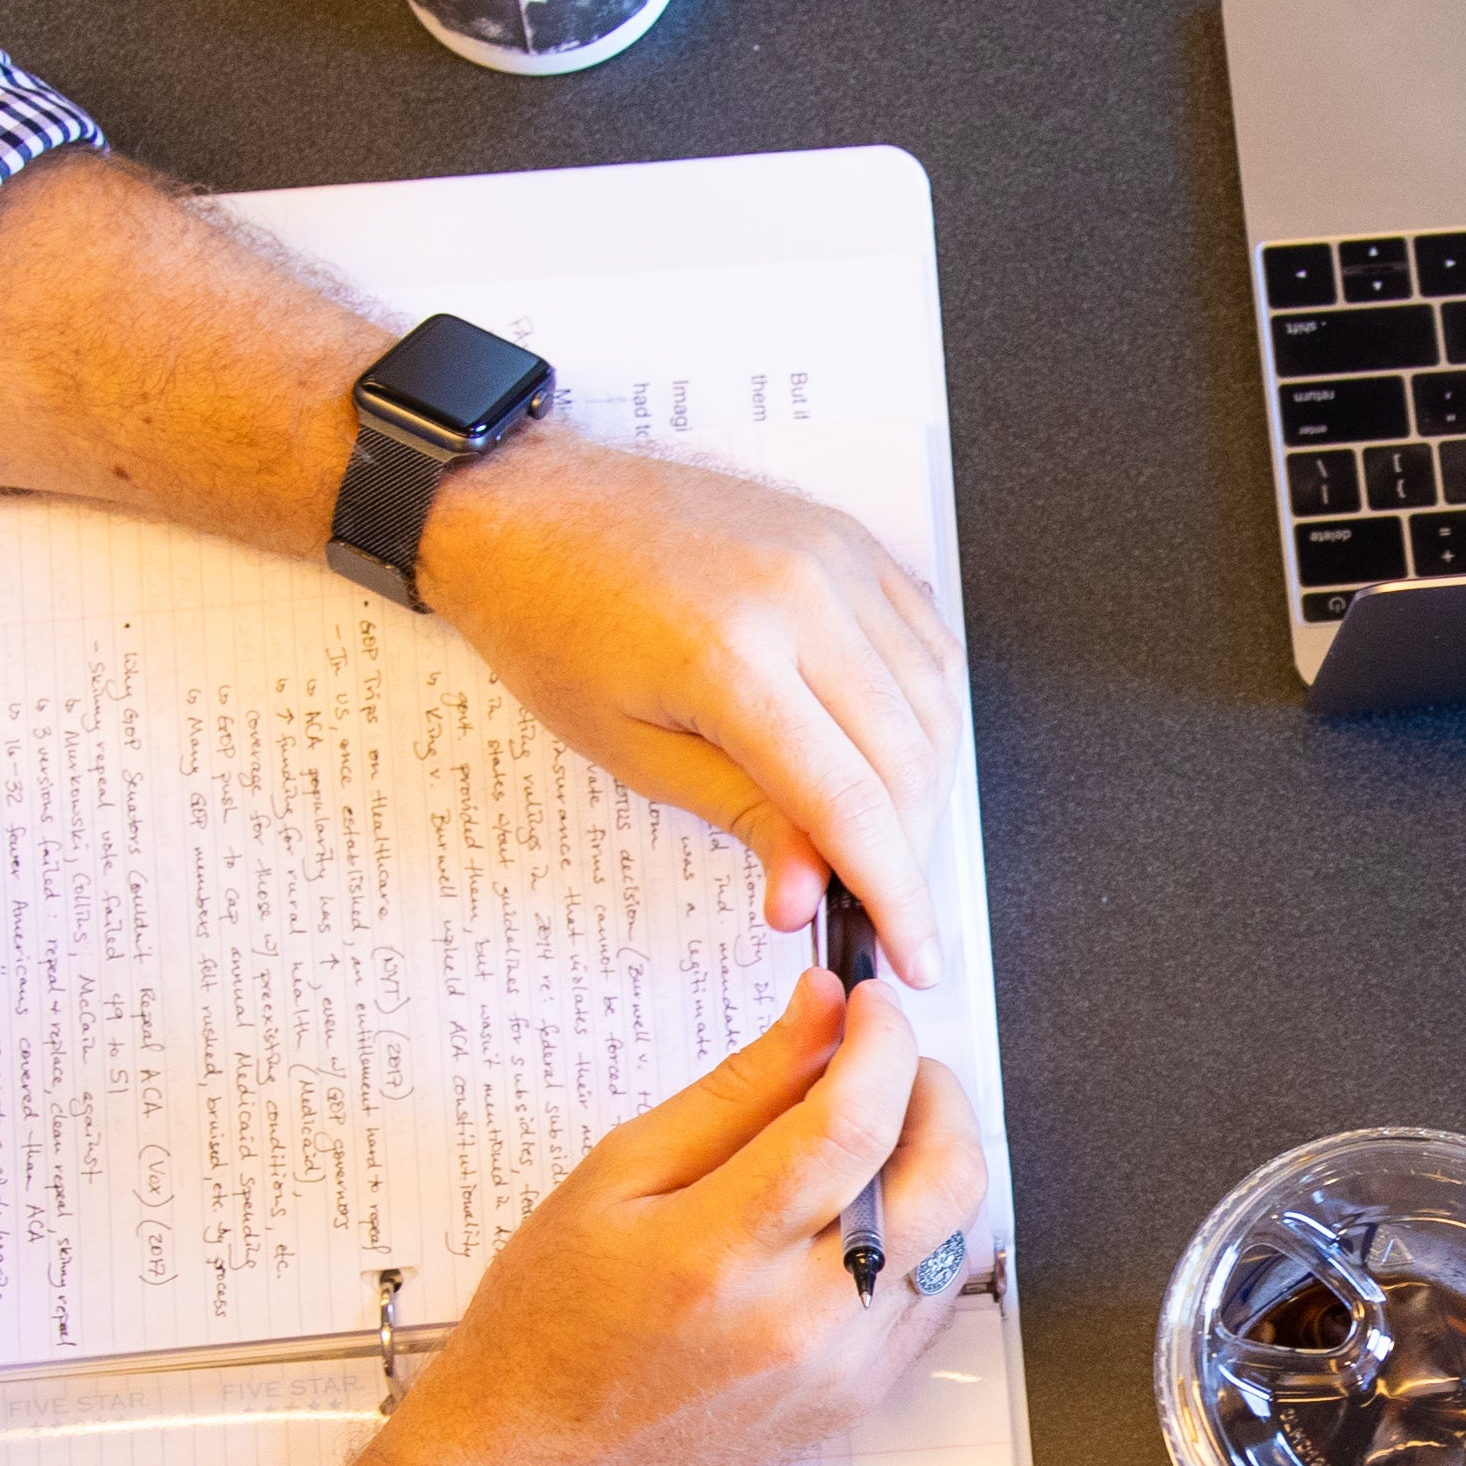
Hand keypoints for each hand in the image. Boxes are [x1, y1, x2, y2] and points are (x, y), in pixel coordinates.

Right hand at [363, 966, 985, 1465]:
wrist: (544, 1454)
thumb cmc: (557, 1316)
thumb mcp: (620, 1174)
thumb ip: (737, 1089)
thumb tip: (823, 1011)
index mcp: (719, 1252)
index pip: (850, 1123)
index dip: (880, 1043)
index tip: (868, 1007)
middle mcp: (796, 1319)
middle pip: (939, 1179)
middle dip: (933, 1091)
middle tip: (887, 1063)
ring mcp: (839, 1369)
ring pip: (955, 1235)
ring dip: (937, 1159)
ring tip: (872, 1135)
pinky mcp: (860, 1398)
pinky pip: (935, 1295)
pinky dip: (925, 1232)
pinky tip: (867, 1210)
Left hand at [418, 435, 967, 980]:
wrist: (530, 509)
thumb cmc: (556, 623)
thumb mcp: (632, 749)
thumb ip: (741, 816)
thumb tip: (809, 893)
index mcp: (732, 655)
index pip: (852, 804)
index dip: (896, 895)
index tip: (914, 956)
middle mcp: (802, 596)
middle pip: (909, 760)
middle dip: (908, 853)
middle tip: (879, 906)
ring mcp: (835, 558)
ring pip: (935, 705)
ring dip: (924, 790)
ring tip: (877, 837)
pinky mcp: (849, 540)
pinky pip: (928, 644)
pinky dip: (925, 715)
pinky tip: (891, 755)